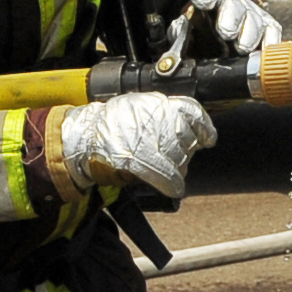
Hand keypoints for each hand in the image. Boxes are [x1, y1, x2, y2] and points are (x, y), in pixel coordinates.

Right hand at [62, 95, 216, 197]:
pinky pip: (170, 176)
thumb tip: (184, 126)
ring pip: (181, 159)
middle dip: (183, 152)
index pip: (193, 112)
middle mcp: (161, 119)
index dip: (204, 128)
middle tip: (170, 158)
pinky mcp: (145, 160)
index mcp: (160, 103)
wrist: (83, 136)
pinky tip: (174, 188)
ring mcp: (154, 139)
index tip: (208, 138)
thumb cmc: (108, 124)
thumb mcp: (137, 106)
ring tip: (163, 170)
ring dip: (177, 168)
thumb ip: (161, 114)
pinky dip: (173, 184)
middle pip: (188, 140)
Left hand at [168, 0, 282, 58]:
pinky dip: (269, 42)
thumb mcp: (185, 34)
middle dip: (230, 18)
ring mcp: (252, 15)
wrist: (220, 39)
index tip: (202, 1)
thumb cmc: (203, 35)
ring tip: (242, 48)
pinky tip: (262, 51)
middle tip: (226, 32)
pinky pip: (272, 33)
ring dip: (249, 34)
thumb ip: (180, 36)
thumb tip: (174, 49)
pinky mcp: (268, 28)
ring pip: (254, 20)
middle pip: (234, 5)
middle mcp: (233, 3)